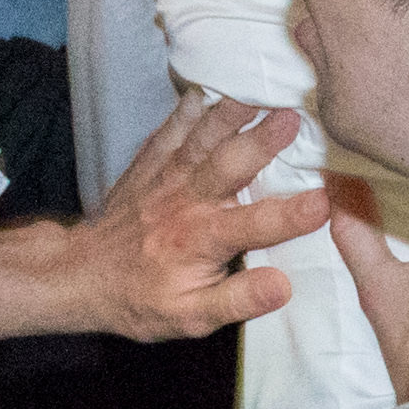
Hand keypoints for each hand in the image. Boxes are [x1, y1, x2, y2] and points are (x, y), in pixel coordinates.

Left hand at [0, 95, 322, 340]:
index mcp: (201, 241)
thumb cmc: (141, 300)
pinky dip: (189, 109)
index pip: (254, 226)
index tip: (325, 201)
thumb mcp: (190, 318)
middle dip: (261, 141)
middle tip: (293, 118)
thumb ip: (238, 300)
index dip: (290, 216)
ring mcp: (167, 178)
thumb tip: (283, 286)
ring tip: (259, 92)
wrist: (82, 275)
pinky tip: (209, 89)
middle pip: (227, 166)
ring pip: (201, 139)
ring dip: (231, 114)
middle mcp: (186, 203)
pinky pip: (171, 130)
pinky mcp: (152, 164)